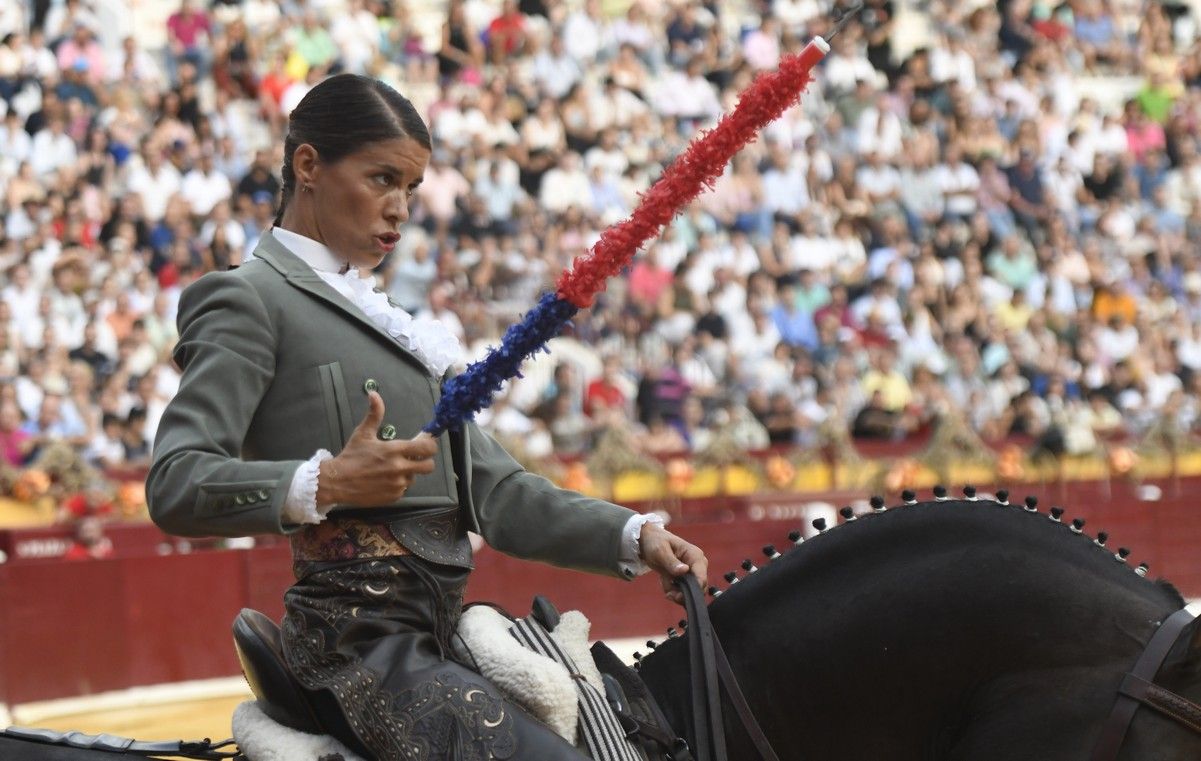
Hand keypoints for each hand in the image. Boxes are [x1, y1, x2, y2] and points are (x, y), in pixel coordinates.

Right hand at [316, 391, 437, 507]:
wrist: (337, 482)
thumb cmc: (351, 456)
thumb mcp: (363, 433)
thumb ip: (374, 414)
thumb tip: (374, 393)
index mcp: (394, 450)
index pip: (427, 448)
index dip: (430, 446)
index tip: (425, 445)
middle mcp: (399, 468)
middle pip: (428, 467)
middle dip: (425, 462)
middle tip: (414, 458)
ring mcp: (397, 484)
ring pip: (413, 478)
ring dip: (407, 473)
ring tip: (390, 469)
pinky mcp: (394, 497)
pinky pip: (403, 490)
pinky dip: (397, 485)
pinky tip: (384, 480)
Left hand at [639, 522, 707, 605]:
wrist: (648, 541)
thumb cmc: (655, 542)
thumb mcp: (660, 551)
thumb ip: (671, 562)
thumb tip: (685, 570)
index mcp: (695, 555)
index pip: (702, 577)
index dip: (693, 590)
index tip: (677, 595)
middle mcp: (697, 565)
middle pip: (698, 588)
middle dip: (682, 593)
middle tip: (668, 593)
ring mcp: (692, 572)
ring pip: (690, 592)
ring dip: (676, 592)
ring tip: (664, 584)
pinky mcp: (685, 577)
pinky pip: (682, 590)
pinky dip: (672, 590)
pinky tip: (665, 582)